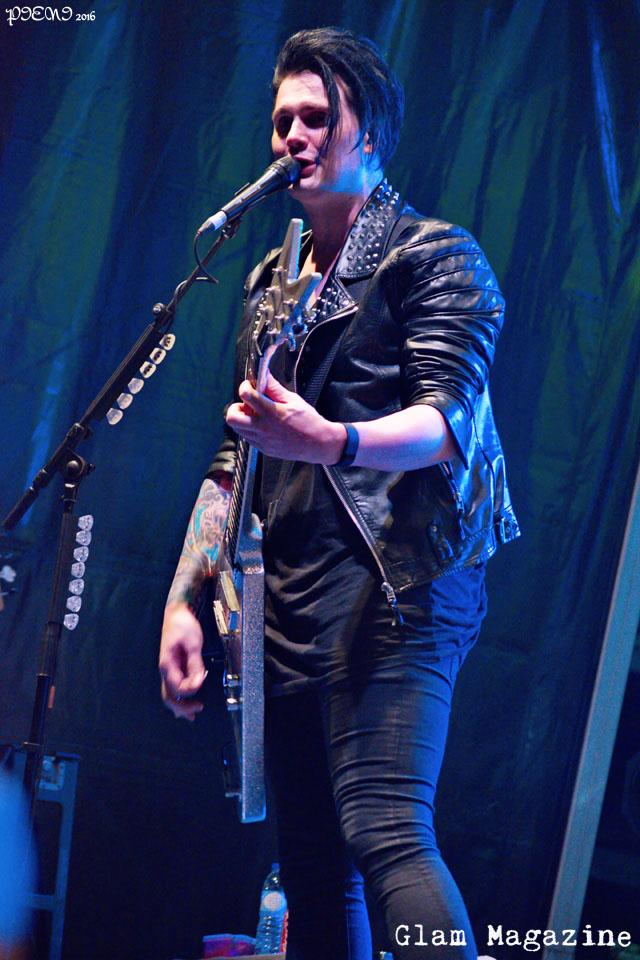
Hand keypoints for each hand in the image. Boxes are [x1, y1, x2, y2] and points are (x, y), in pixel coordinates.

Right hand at [159, 603, 207, 720]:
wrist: (176, 612)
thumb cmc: (183, 625)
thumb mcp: (193, 643)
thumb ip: (195, 664)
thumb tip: (199, 682)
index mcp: (167, 664)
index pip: (178, 687)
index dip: (191, 689)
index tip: (203, 681)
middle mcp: (164, 669)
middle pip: (169, 696)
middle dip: (182, 706)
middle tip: (197, 711)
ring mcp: (167, 669)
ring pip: (169, 694)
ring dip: (179, 705)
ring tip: (191, 715)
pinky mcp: (172, 666)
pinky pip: (172, 686)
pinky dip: (178, 697)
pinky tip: (186, 702)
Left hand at [226, 371, 345, 462]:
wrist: (318, 444)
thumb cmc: (309, 422)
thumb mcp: (293, 400)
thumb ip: (275, 388)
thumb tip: (265, 376)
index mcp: (272, 413)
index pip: (246, 395)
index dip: (245, 386)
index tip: (250, 386)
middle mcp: (264, 428)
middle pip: (232, 417)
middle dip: (236, 407)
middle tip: (248, 405)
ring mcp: (262, 441)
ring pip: (237, 429)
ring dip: (243, 419)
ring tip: (257, 415)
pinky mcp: (264, 449)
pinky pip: (248, 438)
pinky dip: (250, 429)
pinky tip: (263, 425)